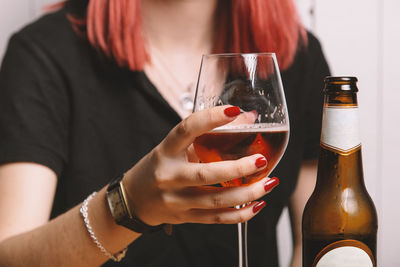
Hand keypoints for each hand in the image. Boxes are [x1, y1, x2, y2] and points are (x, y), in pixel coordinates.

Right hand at [123, 106, 278, 225]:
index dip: (209, 119)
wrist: (134, 200)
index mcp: (166, 151)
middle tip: (261, 160)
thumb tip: (248, 119)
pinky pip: (216, 219)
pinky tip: (257, 204)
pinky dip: (240, 214)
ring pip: (215, 200)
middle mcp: (169, 176)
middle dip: (236, 169)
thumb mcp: (175, 147)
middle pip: (204, 174)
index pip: (186, 130)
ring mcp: (177, 200)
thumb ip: (207, 134)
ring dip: (246, 193)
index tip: (234, 111)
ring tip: (269, 183)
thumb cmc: (160, 166)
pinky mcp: (186, 217)